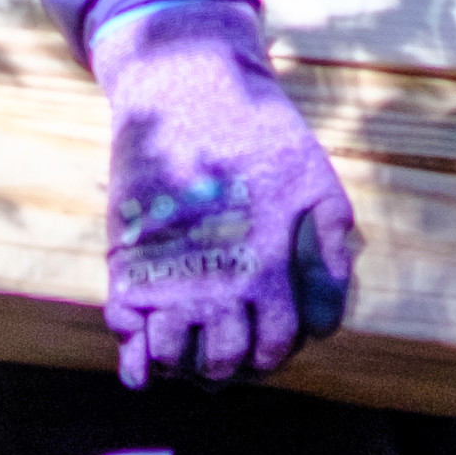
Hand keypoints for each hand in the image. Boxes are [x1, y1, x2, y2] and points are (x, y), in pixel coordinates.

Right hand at [85, 1, 356, 387]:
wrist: (183, 89)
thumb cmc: (259, 132)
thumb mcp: (316, 181)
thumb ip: (328, 248)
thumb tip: (325, 319)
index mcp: (267, 268)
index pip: (274, 347)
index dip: (272, 353)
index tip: (265, 339)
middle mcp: (216, 282)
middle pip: (224, 363)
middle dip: (229, 365)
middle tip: (226, 346)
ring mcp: (167, 274)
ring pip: (174, 358)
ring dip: (183, 365)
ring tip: (188, 348)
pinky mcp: (127, 260)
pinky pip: (126, 331)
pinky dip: (136, 359)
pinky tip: (145, 360)